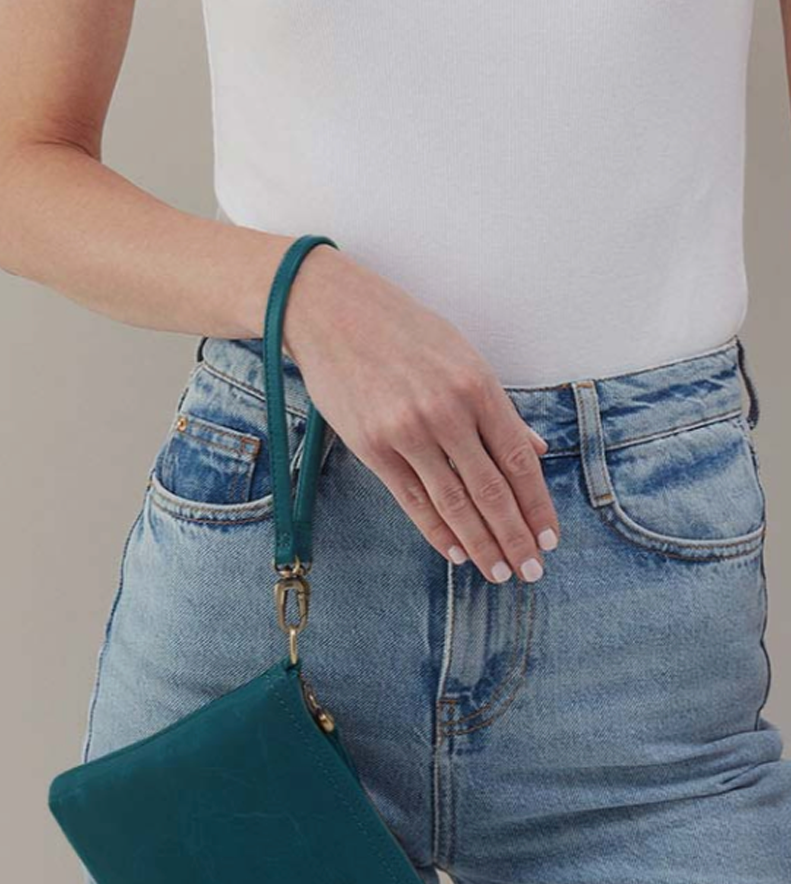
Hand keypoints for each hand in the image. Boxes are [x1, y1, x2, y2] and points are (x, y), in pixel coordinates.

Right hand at [281, 246, 559, 583]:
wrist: (332, 312)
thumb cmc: (403, 330)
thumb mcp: (462, 356)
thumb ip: (498, 407)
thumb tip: (534, 449)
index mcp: (477, 386)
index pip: (518, 460)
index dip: (537, 505)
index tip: (550, 537)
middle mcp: (446, 412)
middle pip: (492, 491)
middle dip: (516, 537)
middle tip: (532, 571)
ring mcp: (407, 432)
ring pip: (454, 503)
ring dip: (481, 544)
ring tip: (499, 571)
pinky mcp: (372, 447)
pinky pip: (412, 501)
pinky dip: (437, 531)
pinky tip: (456, 552)